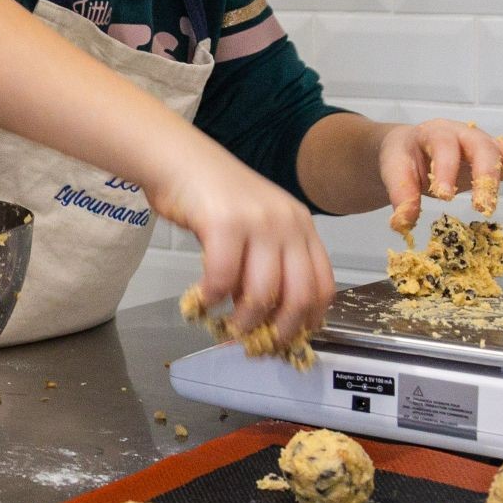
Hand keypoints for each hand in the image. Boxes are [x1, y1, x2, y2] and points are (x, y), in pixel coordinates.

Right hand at [143, 137, 336, 349]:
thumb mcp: (257, 225)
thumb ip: (269, 262)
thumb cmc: (214, 196)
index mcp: (301, 225)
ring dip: (244, 320)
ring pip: (262, 293)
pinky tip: (203, 300)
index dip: (310, 319)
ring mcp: (258, 222)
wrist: (180, 158)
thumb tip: (267, 313)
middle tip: (260, 343)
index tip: (291, 337)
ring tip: (229, 328)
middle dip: (280, 329)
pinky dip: (212, 298)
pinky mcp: (225, 224)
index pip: (322, 284)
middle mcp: (288, 223)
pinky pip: (223, 278)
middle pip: (299, 295)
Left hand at [378, 118, 502, 231]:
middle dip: (487, 177)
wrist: (410, 147)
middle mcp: (467, 135)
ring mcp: (489, 146)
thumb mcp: (393, 170)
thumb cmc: (404, 158)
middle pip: (484, 148)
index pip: (444, 146)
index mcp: (436, 133)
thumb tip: (402, 223)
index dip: (445, 170)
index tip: (443, 196)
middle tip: (484, 207)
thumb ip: (400, 193)